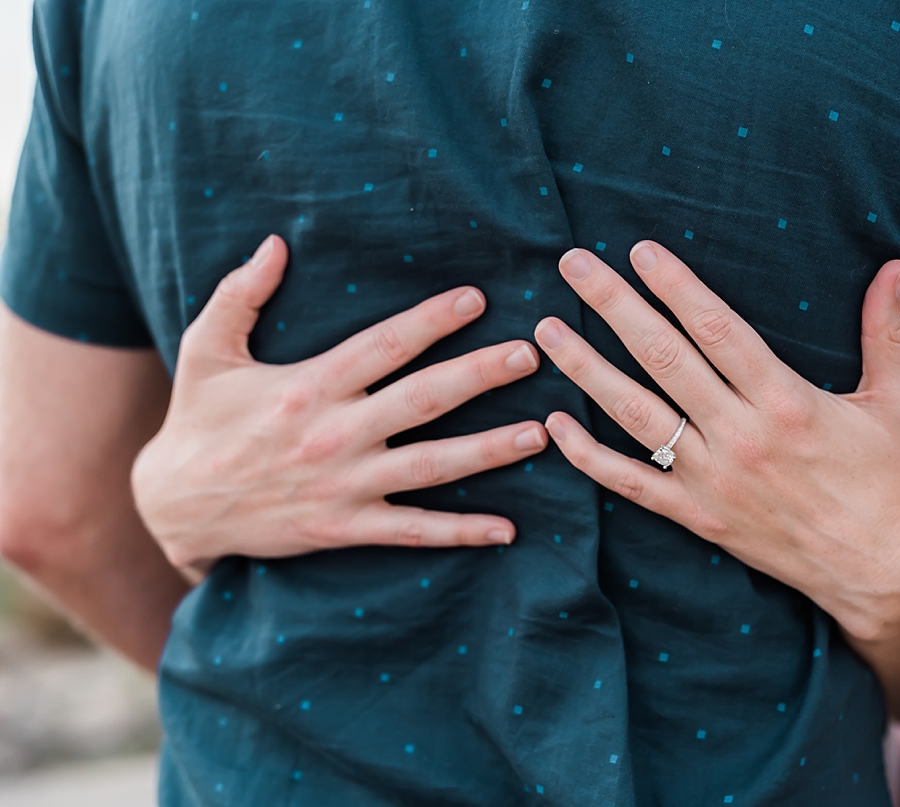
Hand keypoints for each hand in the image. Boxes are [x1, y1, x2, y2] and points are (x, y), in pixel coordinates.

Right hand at [132, 235, 546, 581]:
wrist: (174, 507)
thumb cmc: (197, 420)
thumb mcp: (206, 350)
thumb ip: (241, 294)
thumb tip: (276, 242)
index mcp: (308, 386)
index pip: (381, 346)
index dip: (430, 321)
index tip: (476, 298)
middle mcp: (333, 435)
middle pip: (421, 401)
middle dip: (479, 376)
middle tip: (530, 354)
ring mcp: (343, 486)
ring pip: (429, 466)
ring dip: (487, 451)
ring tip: (538, 434)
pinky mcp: (345, 528)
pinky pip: (412, 531)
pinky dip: (460, 532)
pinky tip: (507, 528)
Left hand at [533, 241, 899, 721]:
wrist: (877, 571)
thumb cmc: (890, 478)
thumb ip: (886, 330)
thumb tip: (896, 265)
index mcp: (786, 401)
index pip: (716, 328)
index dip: (674, 285)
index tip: (639, 249)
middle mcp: (741, 436)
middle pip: (662, 359)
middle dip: (613, 305)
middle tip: (572, 264)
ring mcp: (713, 480)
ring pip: (635, 415)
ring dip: (586, 369)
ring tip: (546, 331)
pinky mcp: (698, 516)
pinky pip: (631, 483)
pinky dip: (589, 456)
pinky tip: (555, 423)